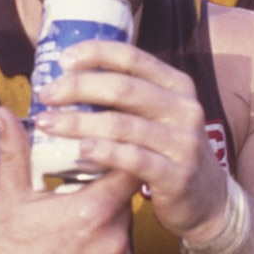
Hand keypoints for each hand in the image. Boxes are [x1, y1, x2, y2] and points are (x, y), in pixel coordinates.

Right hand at [0, 106, 139, 253]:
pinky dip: (110, 247)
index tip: (103, 151)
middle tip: (83, 185)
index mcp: (93, 212)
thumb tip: (4, 111)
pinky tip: (83, 245)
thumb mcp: (9, 195)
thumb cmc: (3, 249)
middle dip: (109, 188)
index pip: (127, 168)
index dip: (117, 157)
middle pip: (127, 197)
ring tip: (80, 218)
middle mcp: (114, 241)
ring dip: (111, 218)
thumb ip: (15, 150)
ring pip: (127, 226)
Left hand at [32, 40, 227, 242]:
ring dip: (78, 122)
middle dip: (77, 88)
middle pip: (123, 88)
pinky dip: (104, 152)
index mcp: (177, 85)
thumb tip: (71, 74)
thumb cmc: (168, 150)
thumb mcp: (158, 114)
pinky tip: (79, 151)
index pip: (133, 57)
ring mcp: (183, 142)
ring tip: (48, 124)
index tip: (62, 60)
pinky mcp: (178, 175)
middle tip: (45, 94)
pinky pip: (134, 159)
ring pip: (123, 124)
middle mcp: (184, 108)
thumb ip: (128, 95)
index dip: (95, 53)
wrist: (208, 200)